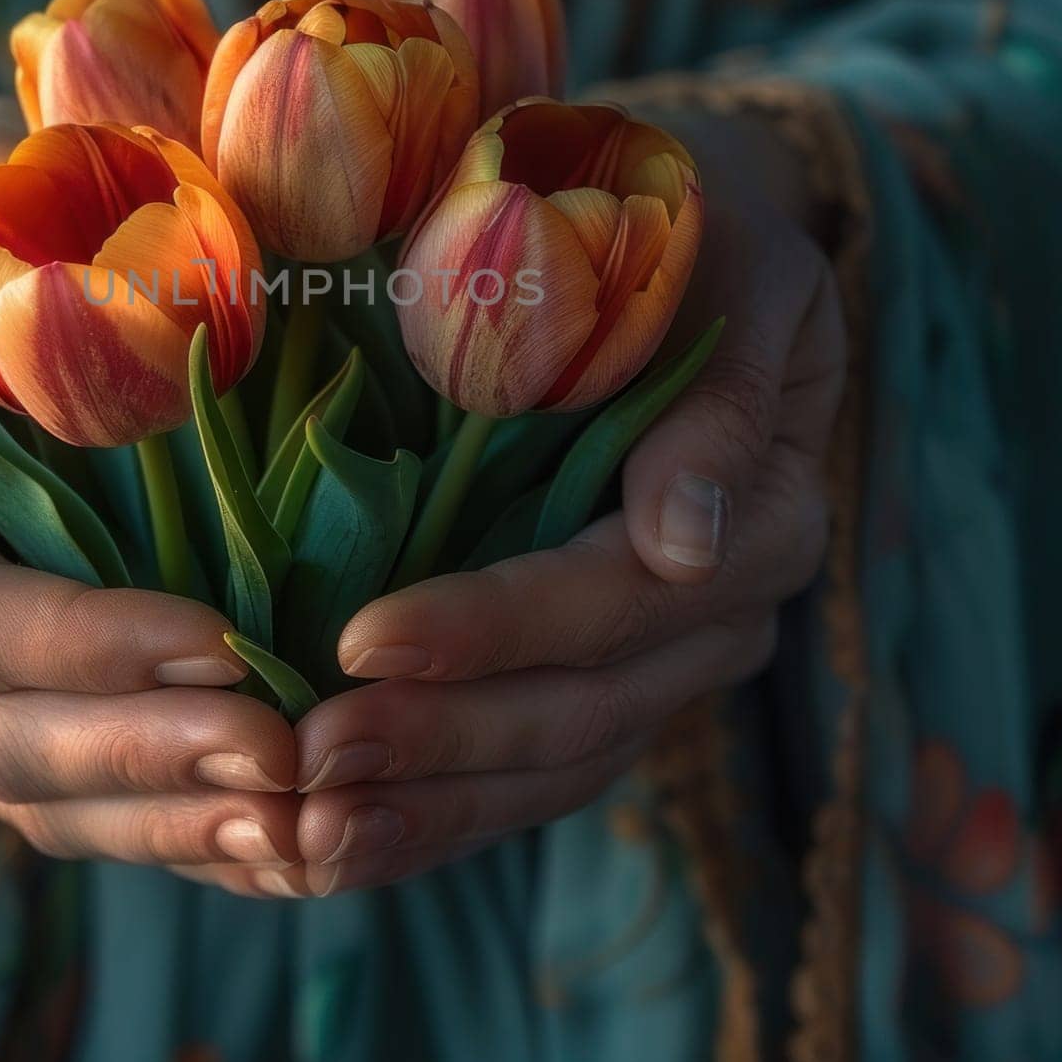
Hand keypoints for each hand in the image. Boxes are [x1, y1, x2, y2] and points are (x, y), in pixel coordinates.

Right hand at [0, 98, 299, 874]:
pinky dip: (167, 822)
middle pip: (0, 736)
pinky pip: (75, 787)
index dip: (84, 646)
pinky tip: (269, 841)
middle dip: (145, 751)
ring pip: (40, 788)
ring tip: (297, 821)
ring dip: (168, 813)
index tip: (221, 643)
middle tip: (287, 755)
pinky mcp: (2, 686)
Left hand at [262, 110, 845, 898]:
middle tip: (306, 758)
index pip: (618, 596)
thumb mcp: (725, 259)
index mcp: (759, 508)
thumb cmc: (684, 219)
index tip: (364, 640)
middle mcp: (721, 610)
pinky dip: (438, 809)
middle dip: (441, 737)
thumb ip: (715, 395)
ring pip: (551, 765)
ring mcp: (662, 659)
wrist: (682, 237)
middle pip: (582, 708)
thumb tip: (682, 538)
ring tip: (302, 832)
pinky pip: (528, 768)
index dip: (497, 627)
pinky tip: (340, 842)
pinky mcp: (601, 680)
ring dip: (427, 804)